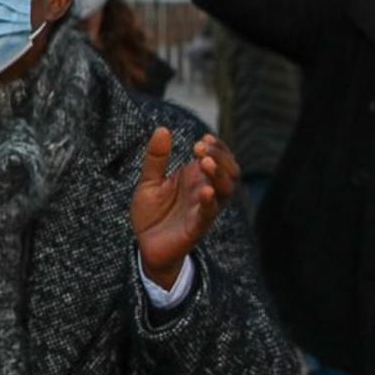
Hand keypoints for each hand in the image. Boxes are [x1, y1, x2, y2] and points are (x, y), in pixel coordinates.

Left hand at [131, 129, 239, 288]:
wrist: (145, 245)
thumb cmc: (152, 213)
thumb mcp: (149, 181)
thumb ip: (156, 158)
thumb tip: (162, 129)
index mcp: (196, 179)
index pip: (219, 158)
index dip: (217, 147)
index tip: (203, 139)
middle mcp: (204, 191)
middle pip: (229, 172)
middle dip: (220, 156)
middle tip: (200, 147)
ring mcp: (202, 209)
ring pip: (224, 191)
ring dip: (219, 175)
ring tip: (206, 162)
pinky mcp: (196, 227)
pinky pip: (208, 214)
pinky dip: (209, 202)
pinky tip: (206, 191)